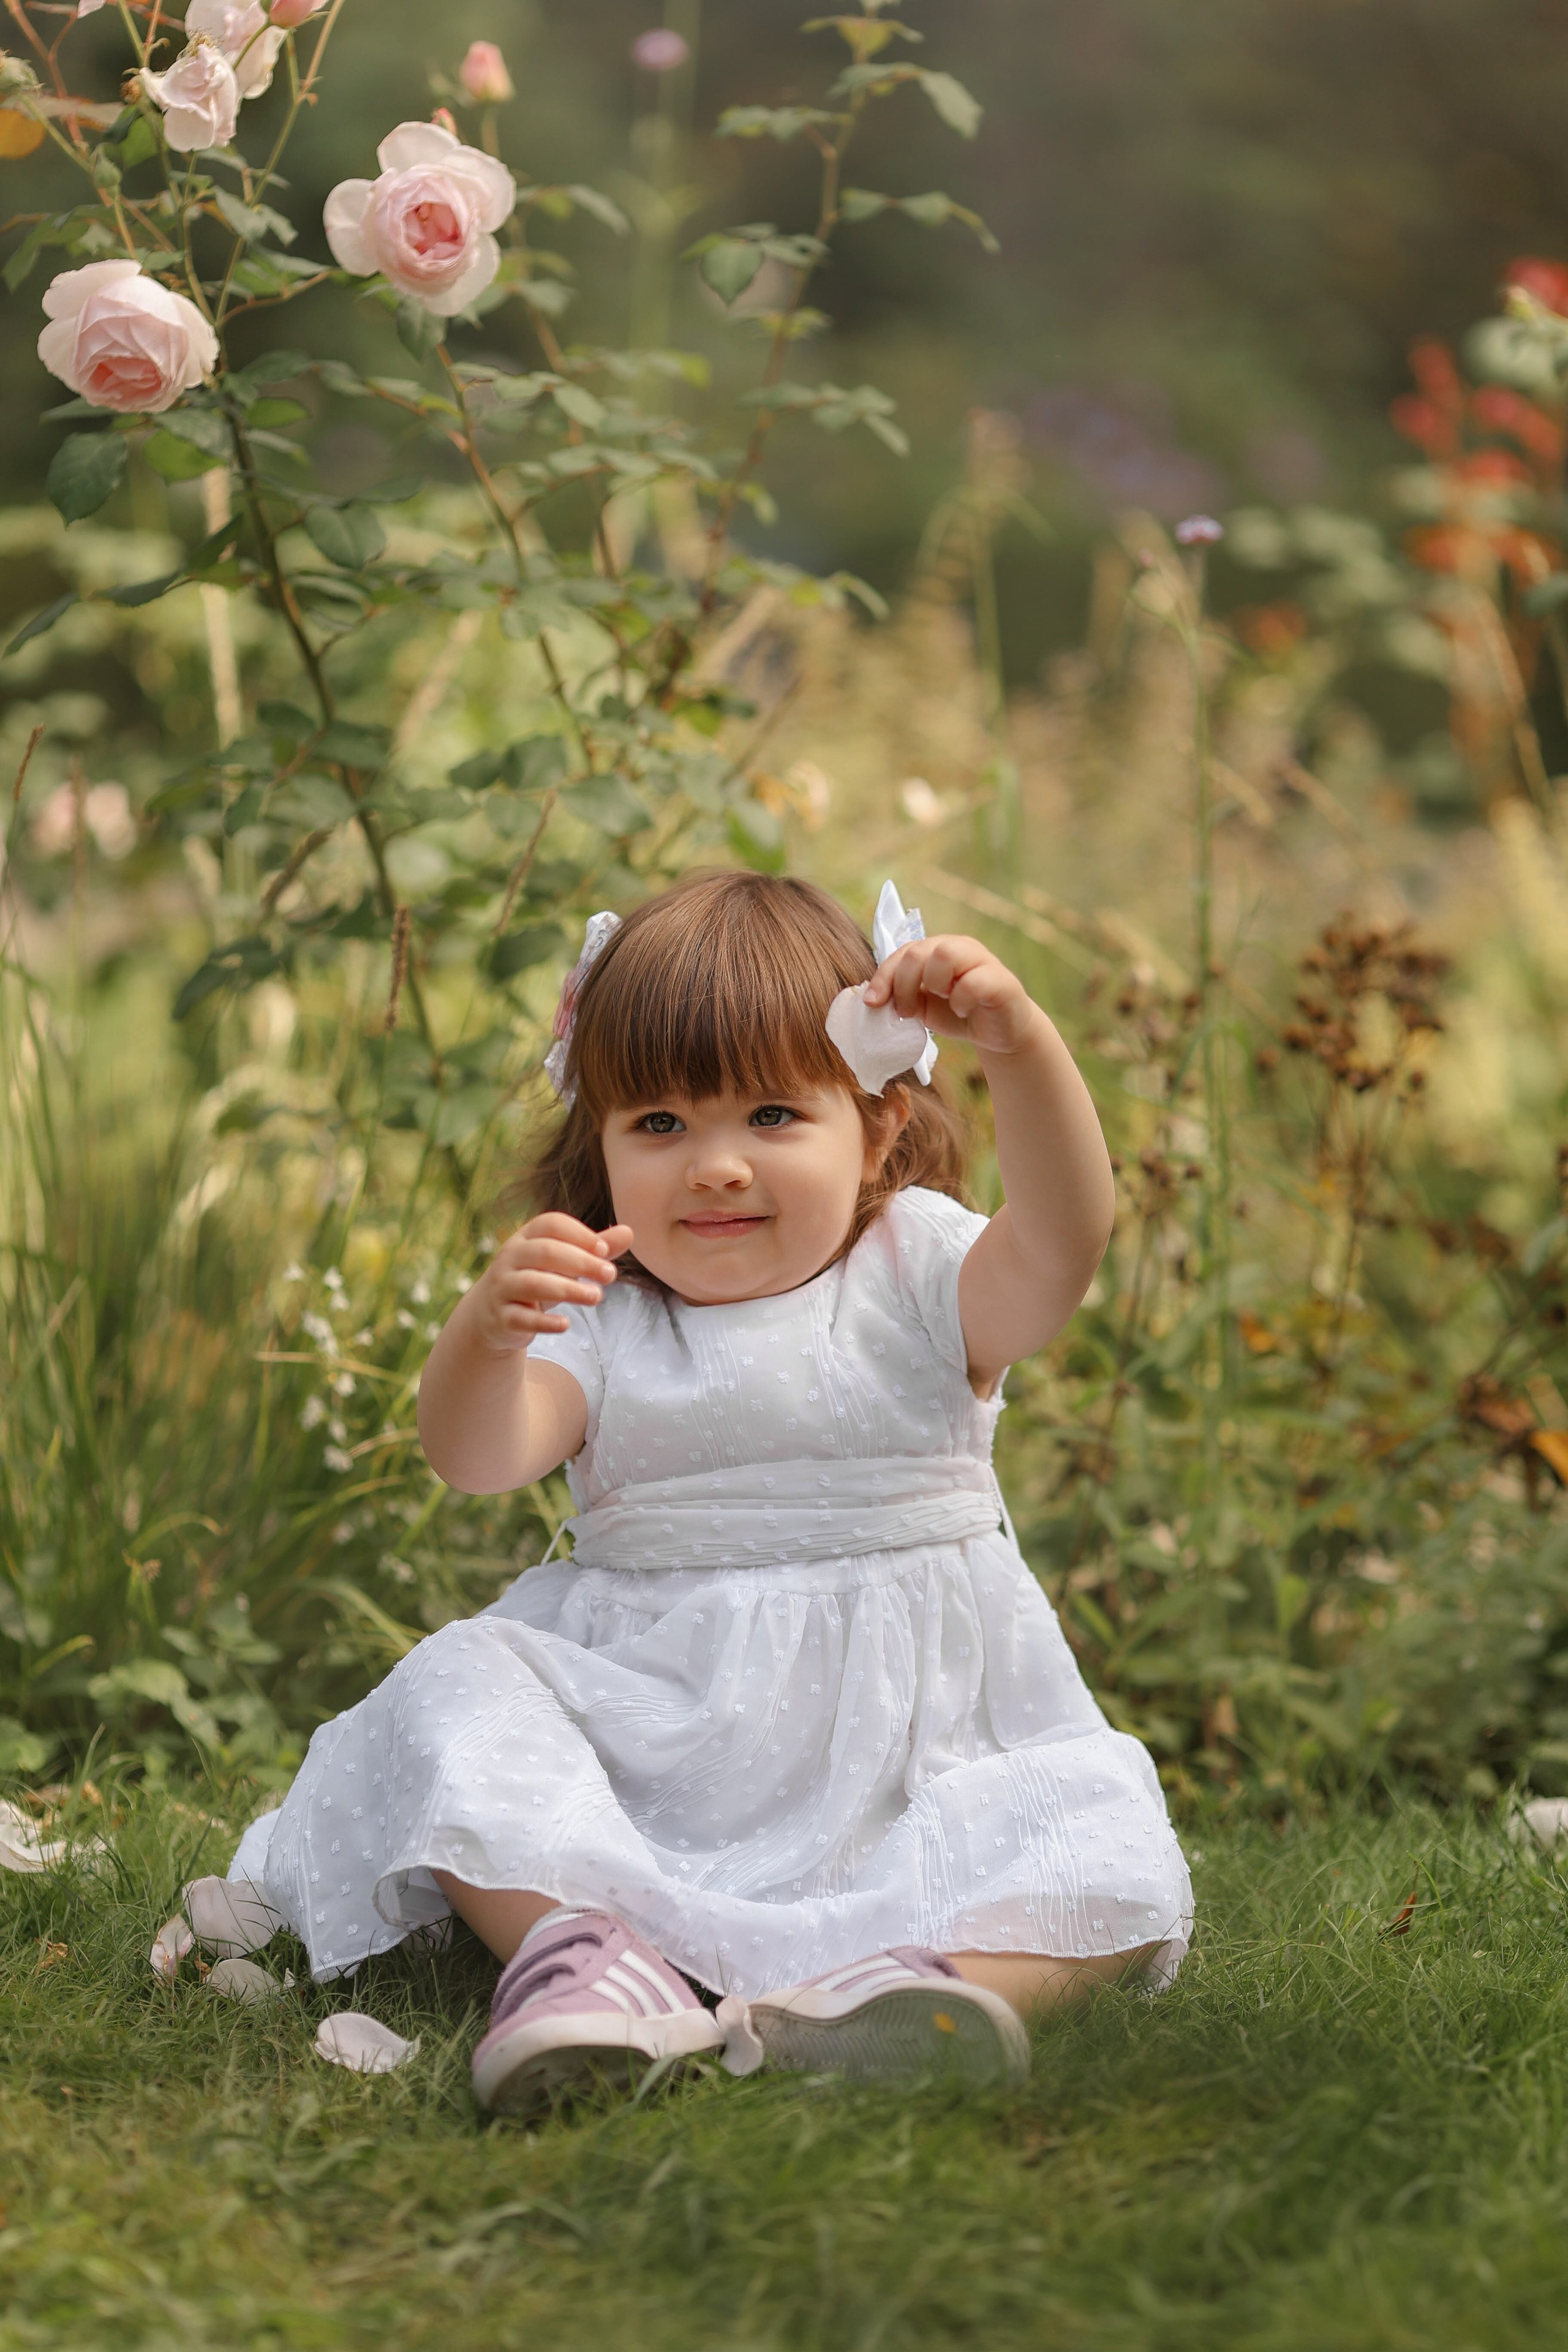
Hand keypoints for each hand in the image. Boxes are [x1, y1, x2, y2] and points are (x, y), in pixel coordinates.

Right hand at [470, 1213, 632, 1351]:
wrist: (494, 1314)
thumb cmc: (538, 1279)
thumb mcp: (564, 1263)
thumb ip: (593, 1249)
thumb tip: (629, 1232)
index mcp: (526, 1237)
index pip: (551, 1224)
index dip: (579, 1234)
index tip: (605, 1249)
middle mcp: (510, 1257)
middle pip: (544, 1252)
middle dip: (581, 1262)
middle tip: (610, 1276)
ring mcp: (502, 1287)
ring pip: (533, 1283)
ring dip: (568, 1289)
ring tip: (597, 1297)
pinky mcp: (501, 1317)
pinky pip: (521, 1318)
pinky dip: (544, 1322)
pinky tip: (566, 1324)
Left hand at [864, 933, 1038, 1055]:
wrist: (1000, 1033)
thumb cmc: (960, 1014)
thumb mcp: (923, 1007)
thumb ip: (902, 997)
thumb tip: (872, 1000)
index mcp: (937, 950)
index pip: (903, 952)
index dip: (883, 977)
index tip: (873, 1002)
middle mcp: (959, 947)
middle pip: (918, 951)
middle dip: (904, 984)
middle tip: (907, 1012)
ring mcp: (982, 960)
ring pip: (945, 954)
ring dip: (933, 983)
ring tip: (941, 1002)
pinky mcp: (1001, 980)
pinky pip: (973, 982)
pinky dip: (960, 999)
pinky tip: (962, 1011)